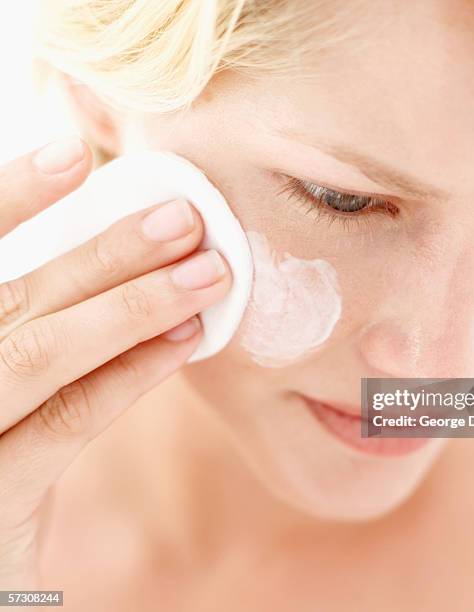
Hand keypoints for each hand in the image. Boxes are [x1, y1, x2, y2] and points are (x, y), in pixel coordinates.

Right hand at [0, 137, 230, 587]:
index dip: (10, 199)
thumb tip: (117, 266)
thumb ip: (32, 322)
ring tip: (206, 269)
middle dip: (106, 252)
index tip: (75, 151)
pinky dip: (131, 372)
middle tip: (184, 215)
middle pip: (19, 297)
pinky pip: (72, 420)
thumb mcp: (3, 382)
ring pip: (45, 354)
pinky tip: (186, 339)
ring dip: (133, 305)